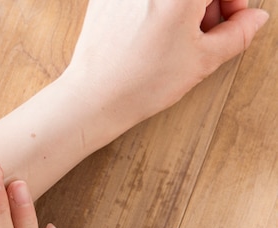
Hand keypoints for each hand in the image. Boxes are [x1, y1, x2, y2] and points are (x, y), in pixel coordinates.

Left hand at [64, 0, 268, 125]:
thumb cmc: (141, 83)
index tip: (231, 16)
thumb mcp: (202, 60)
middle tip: (205, 29)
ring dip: (182, 5)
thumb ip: (237, 33)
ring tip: (177, 36)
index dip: (233, 0)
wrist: (94, 98)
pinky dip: (155, 6)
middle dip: (208, 1)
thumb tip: (253, 18)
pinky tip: (152, 33)